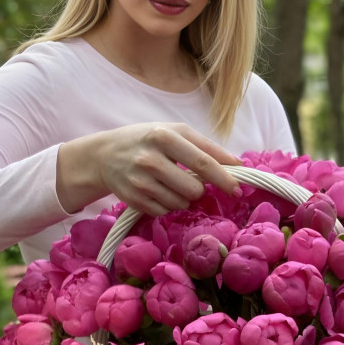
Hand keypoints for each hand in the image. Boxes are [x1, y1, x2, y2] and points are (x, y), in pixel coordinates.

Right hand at [57, 122, 241, 214]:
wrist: (105, 154)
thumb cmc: (147, 140)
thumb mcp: (174, 132)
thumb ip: (207, 147)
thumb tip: (238, 165)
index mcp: (165, 136)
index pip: (203, 163)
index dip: (224, 179)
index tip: (238, 190)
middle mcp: (151, 159)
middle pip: (193, 190)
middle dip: (198, 190)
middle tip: (188, 180)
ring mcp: (140, 181)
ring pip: (180, 204)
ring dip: (182, 198)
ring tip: (168, 183)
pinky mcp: (133, 200)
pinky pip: (164, 212)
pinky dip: (166, 205)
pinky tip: (156, 191)